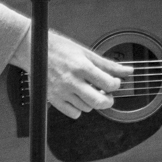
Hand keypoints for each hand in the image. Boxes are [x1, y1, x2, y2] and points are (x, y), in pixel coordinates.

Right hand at [14, 30, 131, 118]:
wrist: (33, 49)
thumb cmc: (58, 48)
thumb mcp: (85, 52)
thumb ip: (107, 65)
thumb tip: (128, 71)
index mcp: (81, 67)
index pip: (108, 84)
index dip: (115, 85)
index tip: (113, 82)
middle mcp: (72, 81)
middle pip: (99, 102)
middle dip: (108, 100)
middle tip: (107, 95)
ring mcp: (61, 91)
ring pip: (87, 108)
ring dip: (92, 102)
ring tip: (88, 91)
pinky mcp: (53, 99)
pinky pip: (73, 113)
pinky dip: (79, 108)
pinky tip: (77, 97)